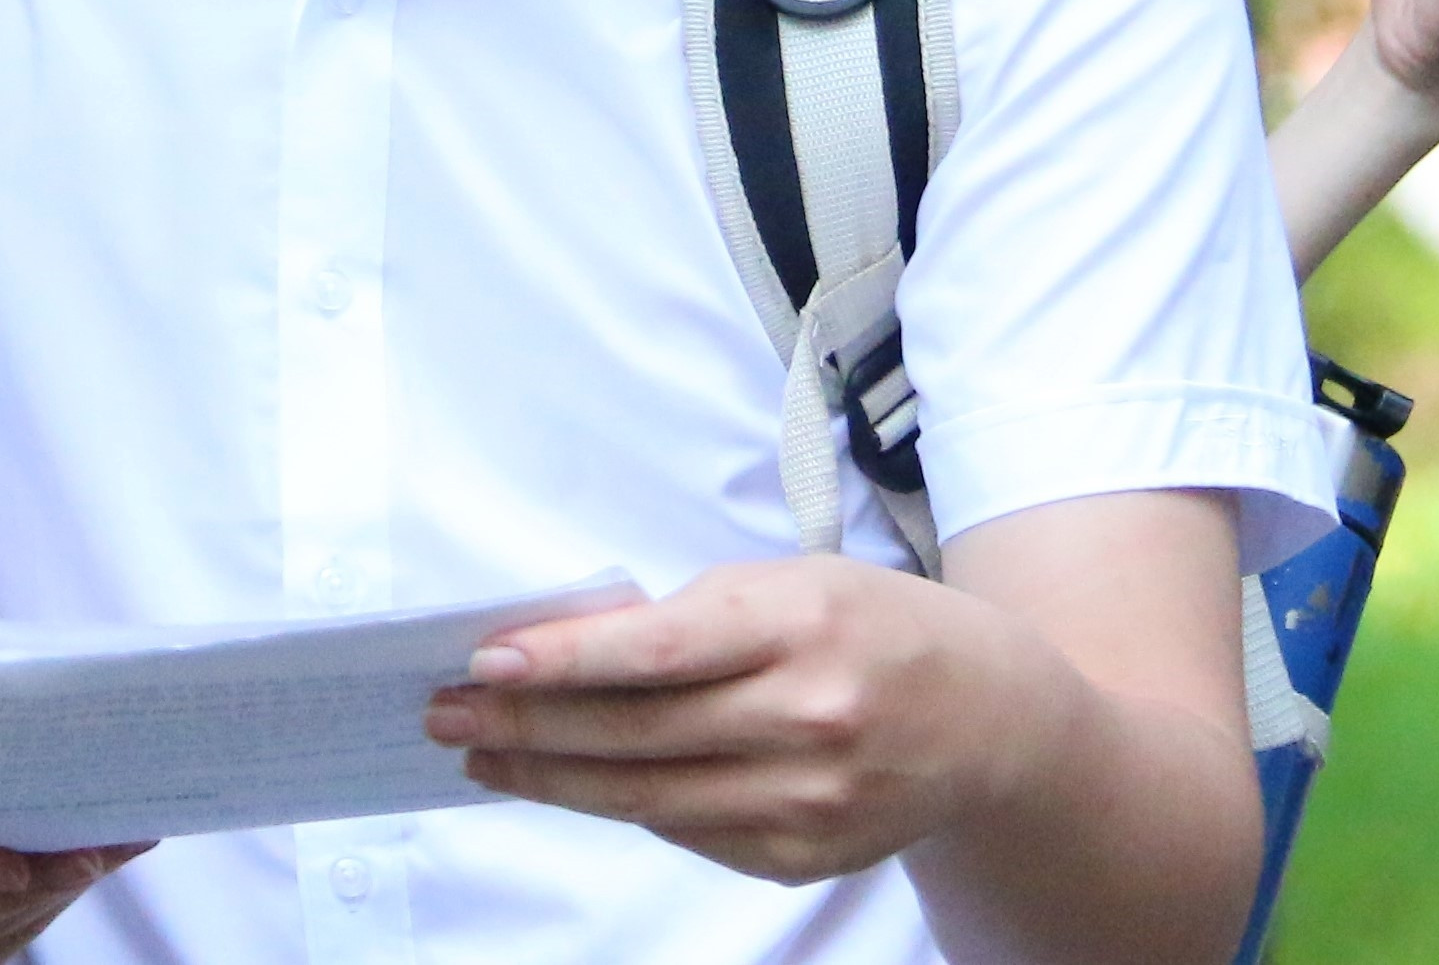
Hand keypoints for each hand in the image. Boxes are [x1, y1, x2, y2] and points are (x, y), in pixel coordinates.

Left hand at [423, 558, 1055, 885]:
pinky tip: (573, 781)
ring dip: (550, 778)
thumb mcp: (788, 582)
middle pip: (636, 735)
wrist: (993, 716)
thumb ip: (686, 615)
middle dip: (525, 727)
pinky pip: (688, 831)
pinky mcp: (807, 856)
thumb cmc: (870, 626)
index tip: (485, 661)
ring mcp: (811, 802)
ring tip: (482, 753)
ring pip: (647, 797)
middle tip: (445, 713)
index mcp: (800, 628)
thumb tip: (563, 647)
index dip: (564, 662)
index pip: (658, 652)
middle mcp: (809, 721)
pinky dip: (623, 805)